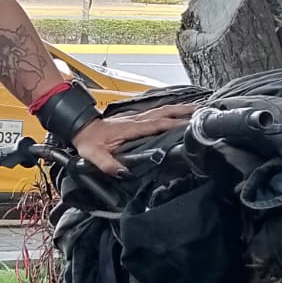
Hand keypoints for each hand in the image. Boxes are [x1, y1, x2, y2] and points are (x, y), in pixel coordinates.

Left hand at [71, 103, 196, 174]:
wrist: (80, 129)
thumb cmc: (88, 141)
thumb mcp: (94, 156)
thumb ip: (109, 165)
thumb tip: (125, 173)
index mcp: (130, 128)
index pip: (156, 125)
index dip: (173, 124)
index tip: (190, 125)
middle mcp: (136, 120)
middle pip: (164, 112)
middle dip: (183, 111)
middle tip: (201, 110)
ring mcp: (136, 118)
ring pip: (162, 110)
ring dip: (179, 109)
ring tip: (196, 109)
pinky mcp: (135, 119)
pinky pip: (156, 113)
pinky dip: (169, 111)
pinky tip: (177, 113)